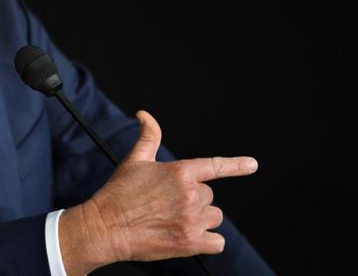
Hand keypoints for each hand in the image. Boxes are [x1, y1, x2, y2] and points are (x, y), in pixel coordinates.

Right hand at [58, 111, 258, 275]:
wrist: (105, 227)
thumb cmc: (117, 194)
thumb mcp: (134, 161)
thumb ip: (148, 137)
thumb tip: (145, 115)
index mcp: (180, 172)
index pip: (215, 166)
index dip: (236, 165)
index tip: (252, 165)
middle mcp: (190, 194)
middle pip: (209, 198)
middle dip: (194, 201)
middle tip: (168, 205)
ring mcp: (192, 219)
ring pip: (214, 219)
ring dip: (200, 221)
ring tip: (174, 222)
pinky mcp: (190, 243)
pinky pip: (217, 243)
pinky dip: (206, 243)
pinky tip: (186, 239)